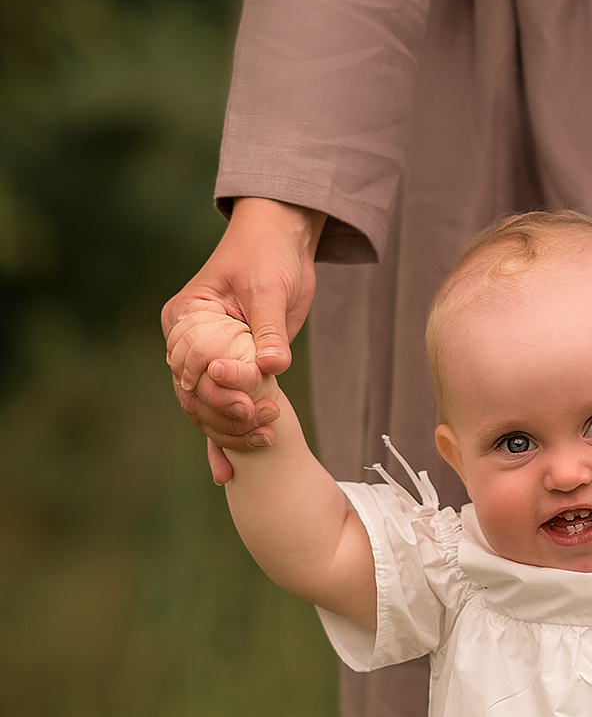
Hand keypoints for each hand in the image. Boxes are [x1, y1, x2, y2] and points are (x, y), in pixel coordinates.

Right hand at [161, 197, 323, 477]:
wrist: (283, 242)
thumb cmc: (268, 254)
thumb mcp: (268, 289)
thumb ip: (267, 330)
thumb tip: (273, 366)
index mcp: (184, 319)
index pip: (188, 368)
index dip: (215, 392)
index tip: (246, 404)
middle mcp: (190, 345)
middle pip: (195, 396)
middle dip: (226, 417)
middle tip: (263, 427)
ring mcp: (210, 360)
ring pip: (208, 410)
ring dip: (233, 432)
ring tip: (266, 441)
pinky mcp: (234, 371)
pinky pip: (223, 409)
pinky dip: (226, 440)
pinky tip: (228, 474)